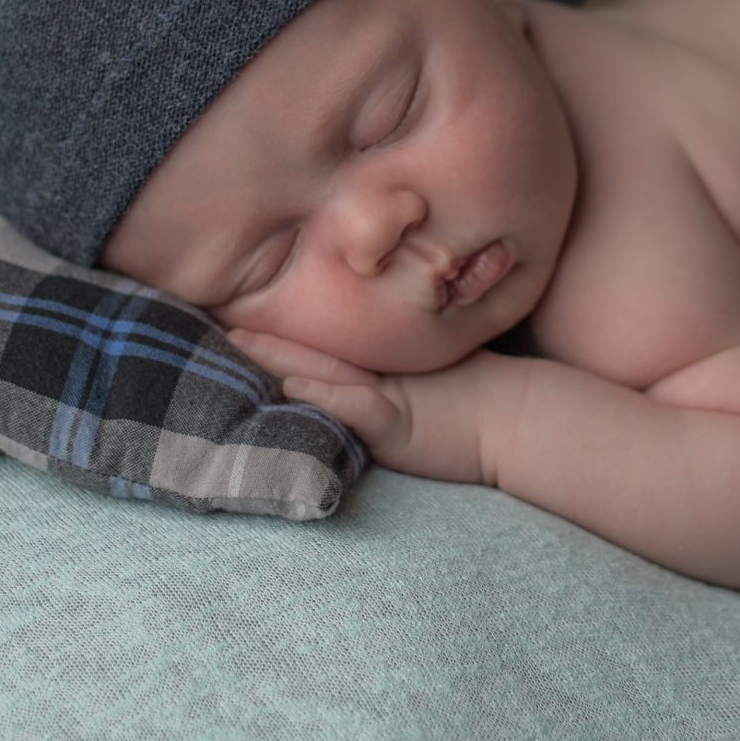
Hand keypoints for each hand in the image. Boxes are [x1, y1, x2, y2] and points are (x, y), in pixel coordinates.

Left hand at [224, 327, 519, 486]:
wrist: (520, 419)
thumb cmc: (477, 400)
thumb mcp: (425, 382)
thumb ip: (391, 376)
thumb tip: (342, 365)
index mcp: (381, 368)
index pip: (325, 346)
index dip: (285, 333)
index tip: (240, 316)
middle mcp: (379, 377)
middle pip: (314, 351)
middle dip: (266, 339)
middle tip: (220, 318)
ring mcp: (388, 397)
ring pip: (325, 373)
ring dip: (280, 359)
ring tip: (238, 344)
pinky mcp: (397, 425)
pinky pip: (357, 408)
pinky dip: (324, 396)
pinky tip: (293, 387)